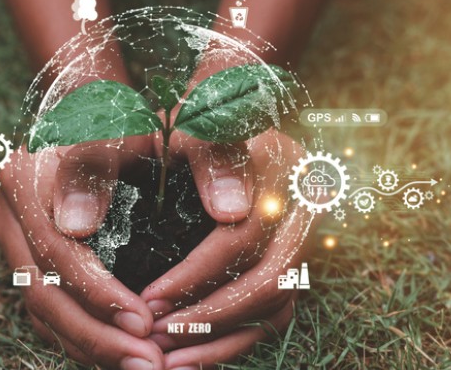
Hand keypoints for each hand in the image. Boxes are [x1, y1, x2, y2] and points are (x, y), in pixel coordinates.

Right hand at [0, 137, 165, 369]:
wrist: (88, 109)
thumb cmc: (114, 117)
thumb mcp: (123, 128)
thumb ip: (107, 163)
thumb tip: (86, 226)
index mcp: (24, 181)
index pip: (56, 254)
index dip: (99, 295)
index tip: (144, 322)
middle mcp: (8, 213)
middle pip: (43, 291)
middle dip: (97, 335)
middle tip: (147, 362)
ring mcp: (13, 239)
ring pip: (43, 308)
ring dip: (91, 345)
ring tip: (141, 366)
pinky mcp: (26, 257)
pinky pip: (47, 309)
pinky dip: (82, 336)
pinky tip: (117, 352)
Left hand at [141, 128, 315, 368]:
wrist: (220, 105)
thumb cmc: (192, 115)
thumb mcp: (190, 121)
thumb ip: (208, 152)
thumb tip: (231, 213)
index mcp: (279, 163)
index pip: (244, 236)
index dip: (195, 275)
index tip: (149, 300)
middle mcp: (301, 200)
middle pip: (271, 278)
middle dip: (210, 316)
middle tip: (158, 337)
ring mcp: (301, 230)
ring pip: (278, 303)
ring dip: (223, 338)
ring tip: (172, 359)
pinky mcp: (290, 253)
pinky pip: (275, 308)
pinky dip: (236, 336)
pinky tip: (196, 353)